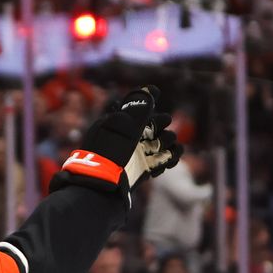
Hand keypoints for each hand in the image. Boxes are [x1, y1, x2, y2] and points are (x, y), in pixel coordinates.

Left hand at [57, 86, 179, 193]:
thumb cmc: (110, 151)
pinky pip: (163, 160)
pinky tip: (169, 159)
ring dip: (168, 145)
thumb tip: (152, 89)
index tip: (162, 121)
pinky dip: (169, 159)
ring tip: (163, 151)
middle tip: (157, 139)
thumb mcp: (123, 125)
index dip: (156, 118)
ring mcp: (137, 154)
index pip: (146, 113)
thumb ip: (139, 107)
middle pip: (157, 128)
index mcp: (122, 123)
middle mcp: (130, 137)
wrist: (102, 184)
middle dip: (162, 132)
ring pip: (163, 144)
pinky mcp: (142, 170)